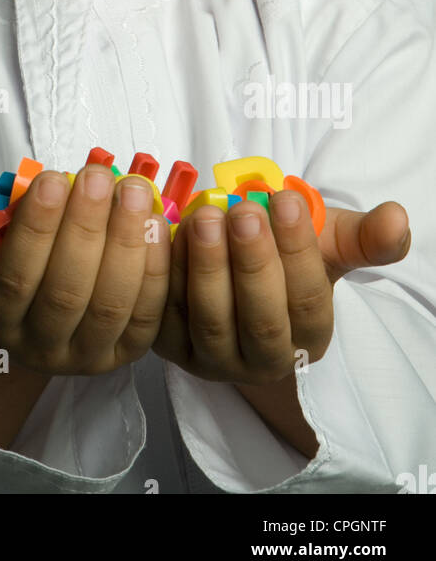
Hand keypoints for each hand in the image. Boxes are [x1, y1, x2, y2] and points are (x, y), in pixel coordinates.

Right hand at [0, 164, 171, 375]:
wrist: (39, 292)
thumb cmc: (4, 253)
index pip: (14, 280)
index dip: (35, 230)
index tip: (52, 179)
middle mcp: (39, 350)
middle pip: (65, 293)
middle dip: (84, 228)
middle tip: (98, 176)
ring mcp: (87, 356)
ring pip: (110, 305)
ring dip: (126, 243)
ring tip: (133, 191)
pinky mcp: (128, 352)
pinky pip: (147, 313)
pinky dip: (155, 268)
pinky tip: (156, 223)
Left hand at [152, 190, 411, 384]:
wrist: (230, 265)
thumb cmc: (283, 252)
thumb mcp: (326, 242)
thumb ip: (364, 236)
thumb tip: (398, 220)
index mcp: (307, 338)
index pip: (308, 304)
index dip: (299, 252)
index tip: (287, 200)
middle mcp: (261, 360)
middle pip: (261, 321)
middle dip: (254, 263)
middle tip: (244, 210)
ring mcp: (211, 357)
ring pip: (210, 321)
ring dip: (207, 267)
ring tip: (206, 216)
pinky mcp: (167, 343)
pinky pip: (163, 313)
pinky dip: (165, 272)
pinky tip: (166, 231)